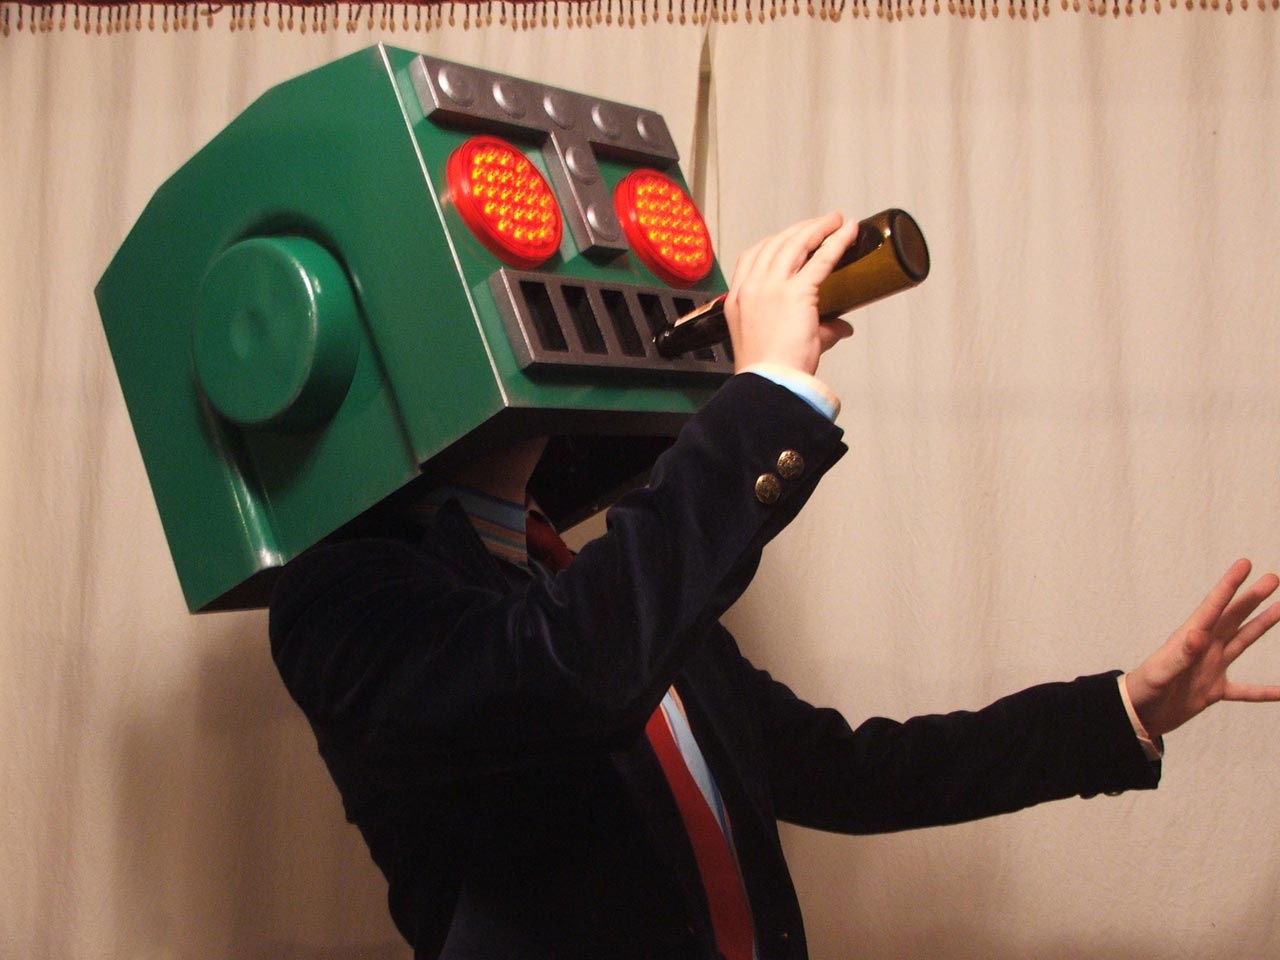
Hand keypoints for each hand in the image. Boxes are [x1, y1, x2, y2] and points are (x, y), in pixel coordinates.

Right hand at [724, 212, 858, 375]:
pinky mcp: (796, 292)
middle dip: (801, 229)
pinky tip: (848, 232)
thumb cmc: (771, 371)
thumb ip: (816, 330)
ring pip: (795, 243)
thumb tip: (841, 327)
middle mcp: (751, 287)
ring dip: (817, 227)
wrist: (770, 384)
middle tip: (822, 223)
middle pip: (775, 243)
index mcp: (739, 299)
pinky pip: (820, 258)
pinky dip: (836, 241)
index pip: (751, 257)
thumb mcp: (780, 342)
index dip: (774, 241)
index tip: (792, 236)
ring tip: (835, 221)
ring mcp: (771, 287)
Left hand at [1125, 559, 1279, 738]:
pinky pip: (1246, 690)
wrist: (1138, 715)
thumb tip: (1199, 633)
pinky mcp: (1213, 691)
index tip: (1244, 564)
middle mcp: (1204, 648)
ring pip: (1242, 642)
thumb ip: (1181, 655)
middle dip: (1251, 598)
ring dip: (1261, 626)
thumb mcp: (1161, 672)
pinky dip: (1265, 691)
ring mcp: (1211, 668)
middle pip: (1233, 618)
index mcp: (1189, 638)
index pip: (1213, 607)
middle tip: (1272, 578)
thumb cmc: (1144, 690)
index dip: (1229, 585)